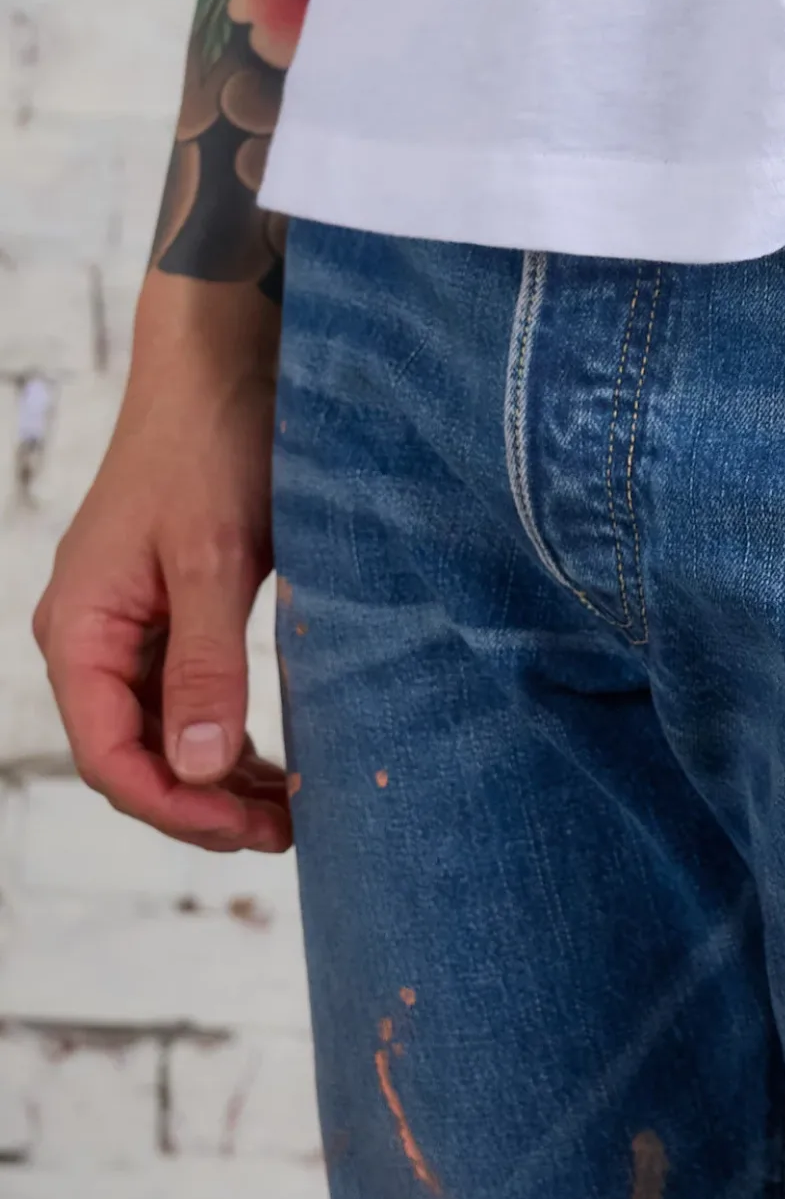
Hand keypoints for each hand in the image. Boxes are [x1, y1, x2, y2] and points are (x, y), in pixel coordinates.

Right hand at [33, 276, 290, 852]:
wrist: (222, 366)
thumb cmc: (211, 447)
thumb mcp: (214, 560)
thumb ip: (207, 665)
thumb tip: (201, 768)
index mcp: (81, 630)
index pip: (110, 757)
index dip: (175, 808)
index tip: (250, 832)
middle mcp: (92, 636)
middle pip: (133, 756)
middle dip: (202, 803)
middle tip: (286, 830)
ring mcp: (128, 626)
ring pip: (162, 733)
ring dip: (217, 778)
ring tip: (288, 809)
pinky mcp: (168, 612)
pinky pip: (185, 697)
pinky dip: (226, 736)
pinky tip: (272, 760)